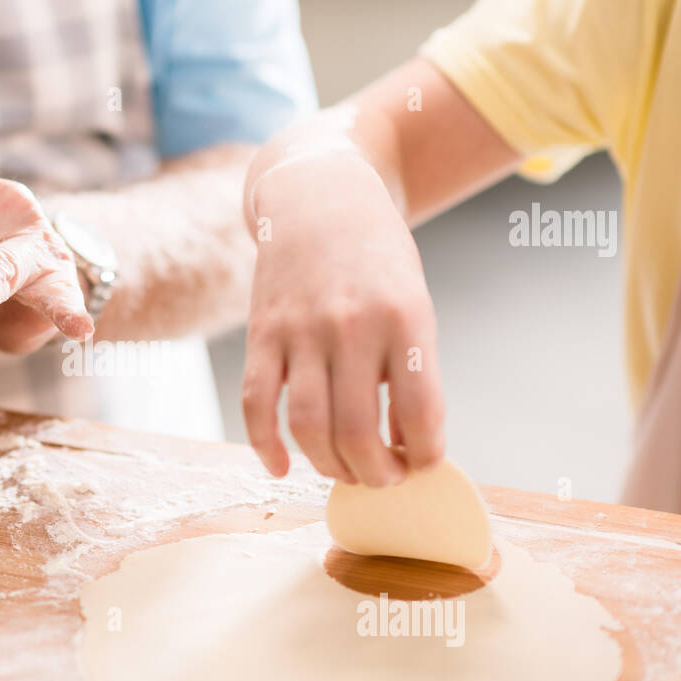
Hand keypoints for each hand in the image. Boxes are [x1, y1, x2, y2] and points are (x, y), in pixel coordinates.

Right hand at [242, 153, 445, 485]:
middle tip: (382, 480)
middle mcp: (351, 325)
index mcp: (404, 318)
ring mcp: (300, 330)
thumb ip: (410, 369)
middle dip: (375, 475)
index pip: (420, 412)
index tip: (423, 464)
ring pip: (307, 426)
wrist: (320, 199)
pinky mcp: (261, 334)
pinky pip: (256, 404)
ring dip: (327, 467)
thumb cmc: (377, 261)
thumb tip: (406, 446)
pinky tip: (281, 467)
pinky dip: (266, 446)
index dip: (425, 455)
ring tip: (343, 472)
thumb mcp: (413, 304)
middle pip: (357, 432)